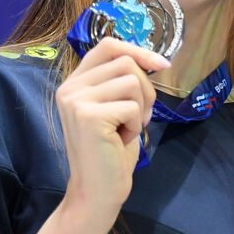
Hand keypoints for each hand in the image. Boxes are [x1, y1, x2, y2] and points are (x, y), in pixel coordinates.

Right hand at [54, 38, 167, 230]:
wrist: (98, 188)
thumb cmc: (112, 148)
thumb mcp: (118, 106)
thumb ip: (122, 80)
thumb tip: (156, 59)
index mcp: (75, 81)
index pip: (108, 45)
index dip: (138, 50)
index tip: (163, 65)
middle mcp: (69, 87)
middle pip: (127, 63)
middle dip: (146, 90)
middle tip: (137, 117)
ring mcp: (76, 100)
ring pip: (132, 82)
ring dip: (141, 108)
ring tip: (125, 128)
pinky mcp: (88, 115)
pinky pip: (133, 106)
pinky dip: (137, 124)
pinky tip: (120, 139)